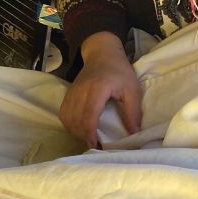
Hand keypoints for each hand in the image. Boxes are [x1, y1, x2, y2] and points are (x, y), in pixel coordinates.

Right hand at [58, 32, 140, 148]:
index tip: (97, 145)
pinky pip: (64, 112)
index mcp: (97, 89)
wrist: (102, 53)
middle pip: (76, 119)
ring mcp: (72, 92)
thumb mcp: (132, 89)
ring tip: (88, 138)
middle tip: (96, 145)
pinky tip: (79, 128)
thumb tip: (133, 133)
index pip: (89, 115)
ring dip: (76, 131)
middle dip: (83, 136)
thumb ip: (132, 111)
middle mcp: (81, 91)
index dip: (90, 133)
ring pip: (67, 117)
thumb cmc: (119, 71)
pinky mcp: (69, 93)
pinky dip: (69, 123)